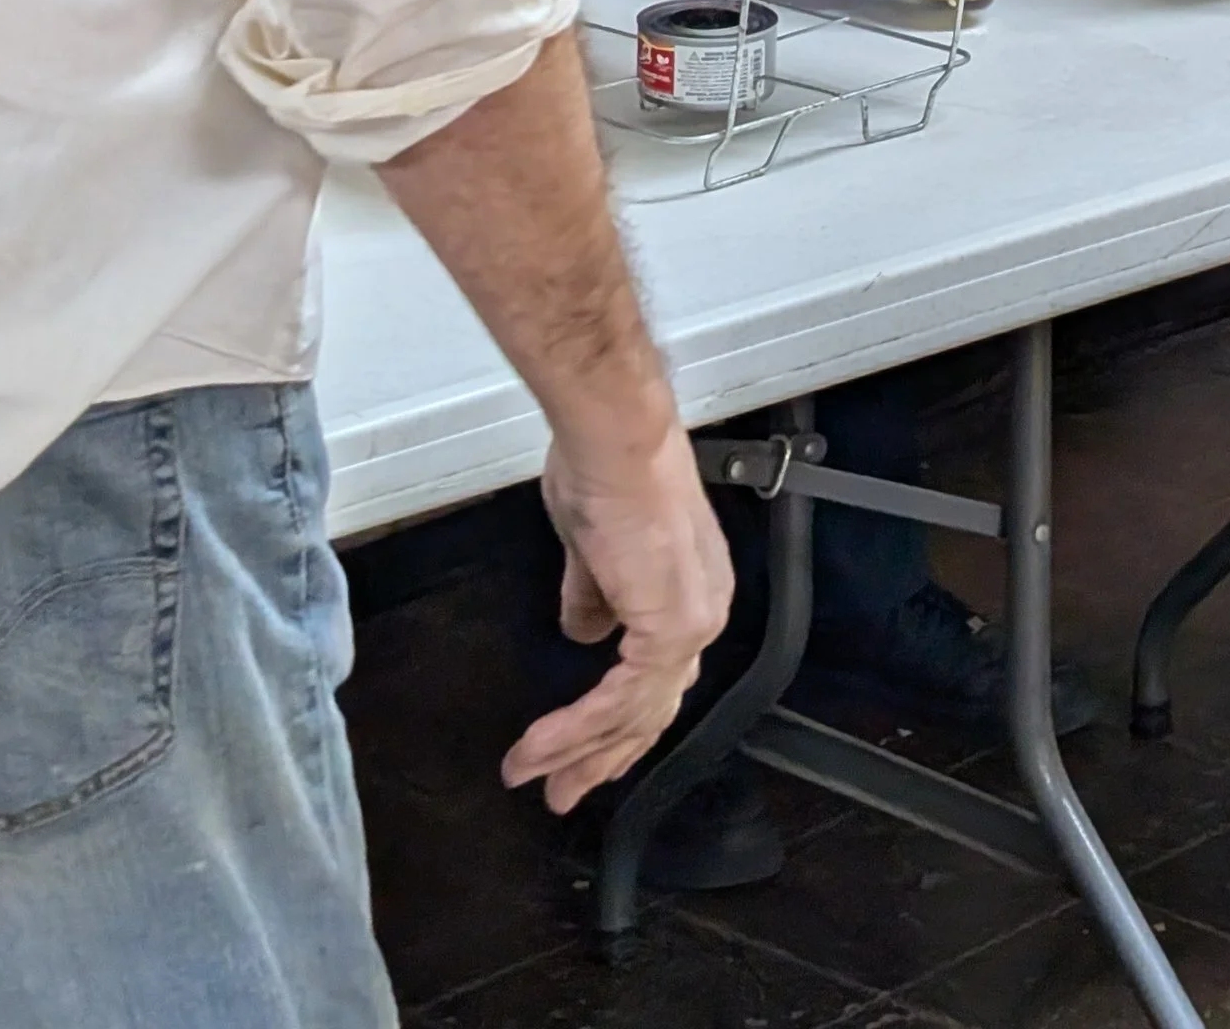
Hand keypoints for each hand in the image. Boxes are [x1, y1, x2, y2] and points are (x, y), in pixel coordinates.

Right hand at [500, 417, 732, 814]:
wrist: (615, 438)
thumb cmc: (605, 468)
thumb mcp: (595, 545)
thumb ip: (595, 594)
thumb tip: (585, 632)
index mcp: (691, 590)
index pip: (659, 676)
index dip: (617, 719)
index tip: (576, 750)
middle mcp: (703, 611)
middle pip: (652, 709)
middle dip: (600, 757)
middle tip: (559, 792)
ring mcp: (691, 622)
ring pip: (632, 713)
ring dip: (574, 750)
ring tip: (526, 774)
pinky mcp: (669, 629)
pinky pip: (619, 699)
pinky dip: (575, 728)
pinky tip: (540, 746)